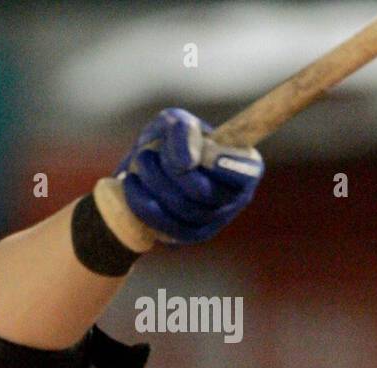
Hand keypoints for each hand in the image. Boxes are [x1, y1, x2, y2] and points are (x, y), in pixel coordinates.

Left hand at [115, 108, 263, 244]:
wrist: (142, 172)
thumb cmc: (167, 142)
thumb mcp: (173, 123)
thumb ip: (182, 130)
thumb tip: (186, 164)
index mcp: (246, 165)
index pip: (245, 172)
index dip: (217, 161)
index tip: (194, 149)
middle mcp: (236, 197)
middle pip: (204, 192)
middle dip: (168, 169)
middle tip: (147, 152)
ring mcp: (214, 221)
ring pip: (182, 208)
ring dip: (152, 180)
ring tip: (139, 160)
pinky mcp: (188, 236)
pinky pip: (166, 225)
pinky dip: (142, 202)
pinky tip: (131, 182)